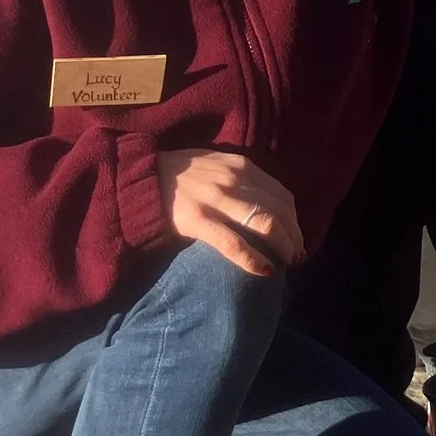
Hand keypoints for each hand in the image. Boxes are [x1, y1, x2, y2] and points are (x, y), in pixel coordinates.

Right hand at [156, 150, 304, 276]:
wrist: (137, 178)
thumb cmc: (179, 174)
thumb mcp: (216, 165)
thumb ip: (241, 178)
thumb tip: (267, 204)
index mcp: (241, 166)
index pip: (282, 195)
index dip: (295, 219)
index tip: (297, 236)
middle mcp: (234, 180)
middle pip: (279, 211)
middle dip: (294, 236)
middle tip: (298, 255)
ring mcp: (215, 199)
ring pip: (264, 224)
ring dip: (283, 247)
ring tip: (288, 263)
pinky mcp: (195, 220)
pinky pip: (233, 242)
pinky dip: (253, 259)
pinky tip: (264, 270)